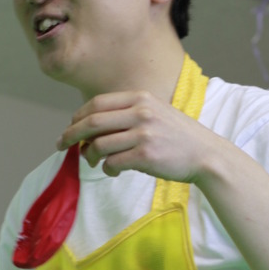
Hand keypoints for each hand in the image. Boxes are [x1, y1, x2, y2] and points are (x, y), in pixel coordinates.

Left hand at [57, 90, 211, 182]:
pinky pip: (112, 163)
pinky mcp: (146, 156)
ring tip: (92, 162)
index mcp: (140, 98)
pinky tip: (113, 172)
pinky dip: (107, 169)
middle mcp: (141, 112)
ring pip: (98, 145)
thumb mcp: (155, 112)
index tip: (69, 127)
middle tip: (61, 145)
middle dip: (71, 134)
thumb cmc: (177, 137)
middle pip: (92, 122)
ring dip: (89, 156)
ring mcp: (143, 134)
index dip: (77, 116)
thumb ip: (128, 113)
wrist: (207, 155)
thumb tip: (91, 126)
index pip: (97, 103)